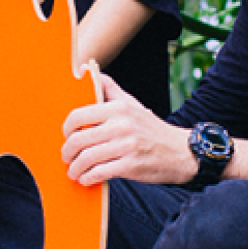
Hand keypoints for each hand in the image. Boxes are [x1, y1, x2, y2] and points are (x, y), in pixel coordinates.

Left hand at [60, 73, 195, 186]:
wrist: (181, 152)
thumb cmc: (151, 129)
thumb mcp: (132, 104)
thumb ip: (109, 88)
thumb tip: (87, 69)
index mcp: (118, 108)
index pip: (78, 116)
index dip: (66, 129)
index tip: (67, 136)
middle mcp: (121, 125)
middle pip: (79, 139)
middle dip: (67, 152)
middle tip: (67, 157)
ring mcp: (126, 146)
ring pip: (87, 158)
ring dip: (75, 168)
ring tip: (74, 172)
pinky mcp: (131, 165)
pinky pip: (99, 173)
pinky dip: (88, 178)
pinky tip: (87, 179)